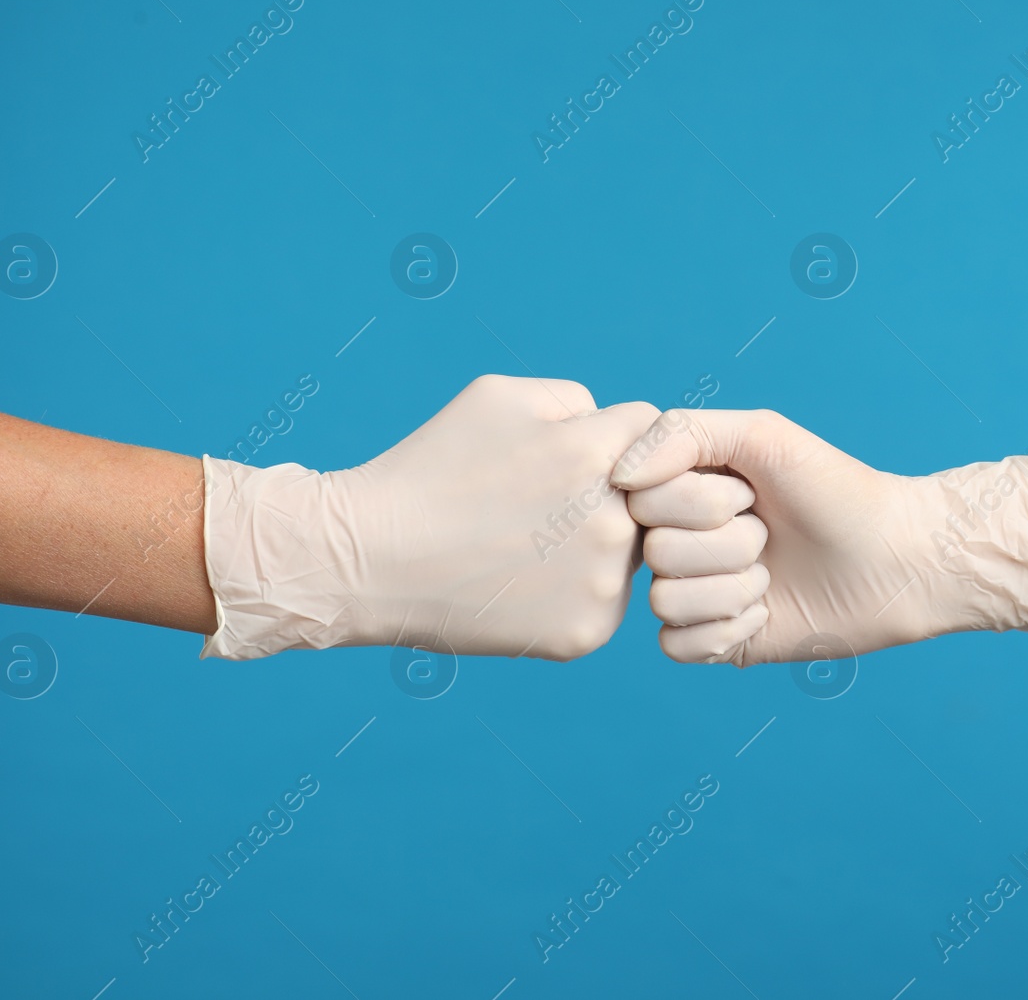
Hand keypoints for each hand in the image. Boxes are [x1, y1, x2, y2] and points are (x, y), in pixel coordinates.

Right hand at [203, 375, 658, 660]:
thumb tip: (615, 424)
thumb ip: (576, 400)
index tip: (581, 460)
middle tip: (553, 508)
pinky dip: (574, 592)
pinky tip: (521, 586)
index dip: (619, 442)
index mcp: (596, 451)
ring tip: (526, 546)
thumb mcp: (500, 397)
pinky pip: (606, 600)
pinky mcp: (587, 631)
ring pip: (634, 552)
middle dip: (619, 495)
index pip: (658, 434)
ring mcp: (604, 582)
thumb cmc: (430, 468)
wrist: (370, 560)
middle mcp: (614, 518)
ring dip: (599, 545)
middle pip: (657, 497)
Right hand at [610, 409, 1027, 666]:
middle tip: (770, 535)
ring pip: (665, 602)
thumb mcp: (763, 435)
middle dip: (728, 545)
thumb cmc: (837, 489)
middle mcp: (678, 538)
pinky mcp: (713, 641)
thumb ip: (683, 432)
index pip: (639, 499)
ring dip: (733, 589)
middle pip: (655, 553)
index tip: (750, 492)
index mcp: (680, 487)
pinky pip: (678, 645)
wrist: (898, 560)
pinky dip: (728, 630)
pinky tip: (766, 613)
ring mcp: (694, 591)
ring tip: (771, 575)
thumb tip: (619, 476)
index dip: (699, 502)